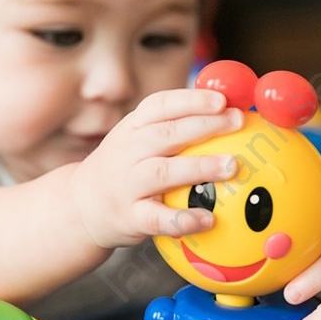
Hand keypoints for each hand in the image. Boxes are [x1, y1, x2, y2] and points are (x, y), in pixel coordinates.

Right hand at [71, 88, 241, 248]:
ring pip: (163, 172)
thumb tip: (229, 109)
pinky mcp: (130, 217)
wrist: (82, 205)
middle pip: (167, 134)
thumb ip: (176, 124)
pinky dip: (182, 219)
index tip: (222, 100)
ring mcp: (128, 184)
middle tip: (238, 122)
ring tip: (231, 165)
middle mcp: (129, 151)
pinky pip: (157, 218)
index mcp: (134, 126)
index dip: (192, 100)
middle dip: (205, 126)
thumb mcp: (140, 137)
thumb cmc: (126, 167)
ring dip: (199, 167)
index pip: (162, 105)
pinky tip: (208, 219)